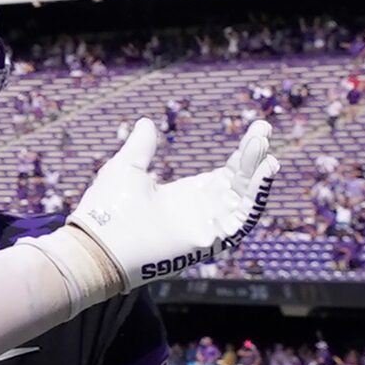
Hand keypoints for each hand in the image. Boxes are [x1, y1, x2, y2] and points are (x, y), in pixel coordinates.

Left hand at [66, 119, 273, 290]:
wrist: (98, 242)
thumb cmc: (107, 209)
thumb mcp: (127, 167)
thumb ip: (142, 146)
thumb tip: (145, 122)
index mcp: (185, 194)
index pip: (226, 172)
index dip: (244, 153)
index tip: (260, 127)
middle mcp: (201, 210)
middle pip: (240, 183)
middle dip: (255, 159)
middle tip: (264, 130)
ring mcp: (207, 225)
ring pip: (245, 200)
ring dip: (258, 177)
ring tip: (267, 153)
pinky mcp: (209, 238)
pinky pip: (242, 220)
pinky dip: (255, 198)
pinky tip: (261, 174)